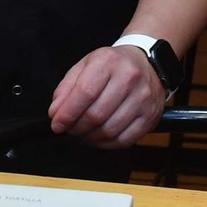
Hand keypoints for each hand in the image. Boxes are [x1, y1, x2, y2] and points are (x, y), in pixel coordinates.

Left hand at [48, 44, 163, 148]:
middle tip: (69, 129)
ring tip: (83, 132)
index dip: (67, 113)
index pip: (85, 92)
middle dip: (76, 127)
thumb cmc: (113, 66)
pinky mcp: (150, 116)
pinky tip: (99, 137)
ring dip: (90, 137)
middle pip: (96, 114)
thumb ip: (67, 88)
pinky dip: (106, 144)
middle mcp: (129, 78)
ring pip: (109, 130)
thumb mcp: (85, 66)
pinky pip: (124, 140)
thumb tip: (56, 113)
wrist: (147, 64)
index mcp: (109, 62)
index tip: (57, 124)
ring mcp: (143, 98)